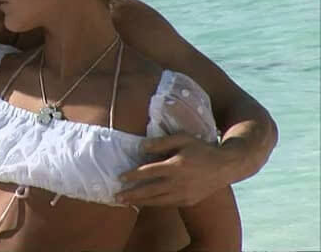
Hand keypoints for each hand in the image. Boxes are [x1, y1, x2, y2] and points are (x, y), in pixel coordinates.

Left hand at [116, 133, 231, 206]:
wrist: (225, 166)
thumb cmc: (201, 149)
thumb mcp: (183, 139)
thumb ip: (161, 142)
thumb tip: (141, 147)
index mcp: (176, 166)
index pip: (149, 172)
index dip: (133, 175)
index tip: (120, 177)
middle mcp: (179, 183)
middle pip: (150, 190)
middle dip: (132, 194)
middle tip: (117, 196)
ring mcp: (184, 194)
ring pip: (157, 200)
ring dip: (140, 202)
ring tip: (126, 202)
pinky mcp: (188, 201)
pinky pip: (168, 204)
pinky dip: (154, 204)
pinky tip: (145, 202)